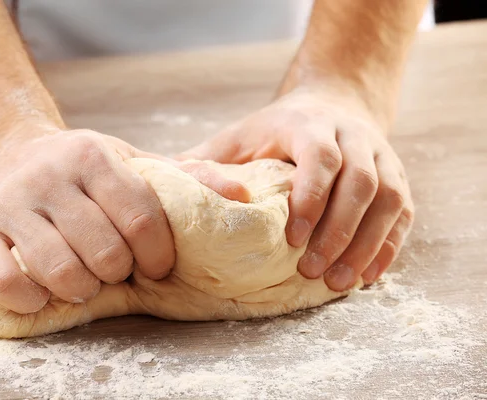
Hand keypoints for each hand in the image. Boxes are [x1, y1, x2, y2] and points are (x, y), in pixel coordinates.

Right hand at [0, 129, 249, 313]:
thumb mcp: (134, 163)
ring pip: (59, 270)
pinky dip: (31, 300)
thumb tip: (240, 194)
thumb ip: (185, 178)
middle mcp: (49, 174)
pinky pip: (6, 283)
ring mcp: (9, 202)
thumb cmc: (86, 170)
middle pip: (104, 251)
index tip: (158, 266)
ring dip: (82, 288)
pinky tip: (44, 292)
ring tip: (86, 280)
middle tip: (116, 268)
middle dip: (120, 272)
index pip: (142, 217)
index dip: (159, 254)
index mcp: (93, 155)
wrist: (14, 153)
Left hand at [179, 87, 413, 290]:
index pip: (321, 157)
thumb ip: (207, 159)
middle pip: (360, 182)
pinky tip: (368, 276)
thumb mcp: (239, 135)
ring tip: (340, 283)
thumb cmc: (275, 128)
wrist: (332, 103)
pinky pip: (402, 213)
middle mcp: (354, 136)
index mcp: (310, 124)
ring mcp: (381, 156)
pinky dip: (388, 246)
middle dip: (339, 231)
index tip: (291, 238)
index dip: (311, 197)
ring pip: (388, 199)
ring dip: (365, 245)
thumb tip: (163, 187)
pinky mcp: (396, 178)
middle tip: (312, 272)